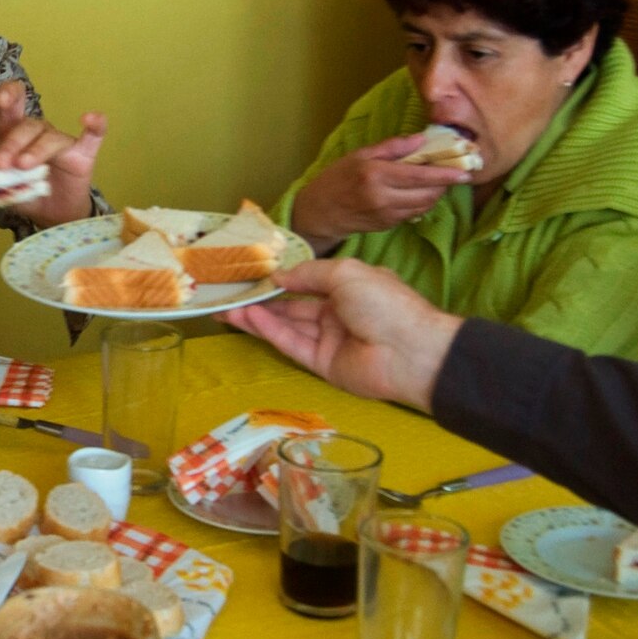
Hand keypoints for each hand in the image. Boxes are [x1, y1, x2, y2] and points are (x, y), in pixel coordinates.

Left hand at [0, 79, 105, 226]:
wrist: (53, 217)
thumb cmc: (26, 195)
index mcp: (15, 135)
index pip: (12, 107)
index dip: (8, 95)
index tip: (0, 99)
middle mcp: (39, 134)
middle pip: (27, 126)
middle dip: (12, 143)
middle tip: (1, 164)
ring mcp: (62, 143)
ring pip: (50, 137)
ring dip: (36, 149)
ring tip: (24, 166)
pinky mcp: (83, 155)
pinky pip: (93, 136)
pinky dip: (95, 125)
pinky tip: (90, 118)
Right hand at [217, 259, 459, 411]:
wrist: (409, 351)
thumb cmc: (383, 302)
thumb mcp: (346, 273)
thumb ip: (308, 274)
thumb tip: (279, 276)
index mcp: (351, 288)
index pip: (310, 283)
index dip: (284, 279)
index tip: (254, 275)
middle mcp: (338, 314)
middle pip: (294, 307)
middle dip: (263, 300)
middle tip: (230, 294)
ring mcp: (330, 340)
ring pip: (288, 326)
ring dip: (259, 316)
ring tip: (228, 308)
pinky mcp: (322, 365)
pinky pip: (292, 344)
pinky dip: (270, 331)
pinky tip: (249, 319)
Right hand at [290, 134, 471, 251]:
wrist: (319, 212)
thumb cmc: (337, 178)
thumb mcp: (360, 154)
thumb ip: (393, 147)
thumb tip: (422, 139)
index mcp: (376, 175)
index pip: (420, 175)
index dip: (445, 174)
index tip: (465, 171)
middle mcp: (383, 197)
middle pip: (428, 193)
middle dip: (445, 183)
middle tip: (454, 172)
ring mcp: (387, 214)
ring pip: (425, 205)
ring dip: (436, 193)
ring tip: (438, 180)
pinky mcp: (389, 225)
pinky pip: (415, 213)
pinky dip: (423, 202)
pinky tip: (420, 192)